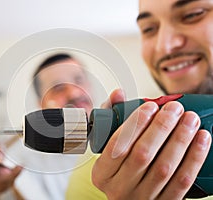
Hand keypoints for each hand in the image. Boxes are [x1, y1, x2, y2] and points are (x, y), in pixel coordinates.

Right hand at [92, 89, 210, 199]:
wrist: (130, 196)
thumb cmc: (119, 166)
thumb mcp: (108, 146)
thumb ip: (111, 117)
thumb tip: (118, 94)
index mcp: (102, 174)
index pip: (117, 146)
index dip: (135, 124)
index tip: (150, 106)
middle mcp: (119, 189)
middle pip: (142, 155)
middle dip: (161, 128)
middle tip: (174, 108)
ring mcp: (141, 199)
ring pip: (164, 168)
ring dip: (180, 139)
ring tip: (190, 118)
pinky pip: (181, 182)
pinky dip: (194, 158)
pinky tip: (201, 139)